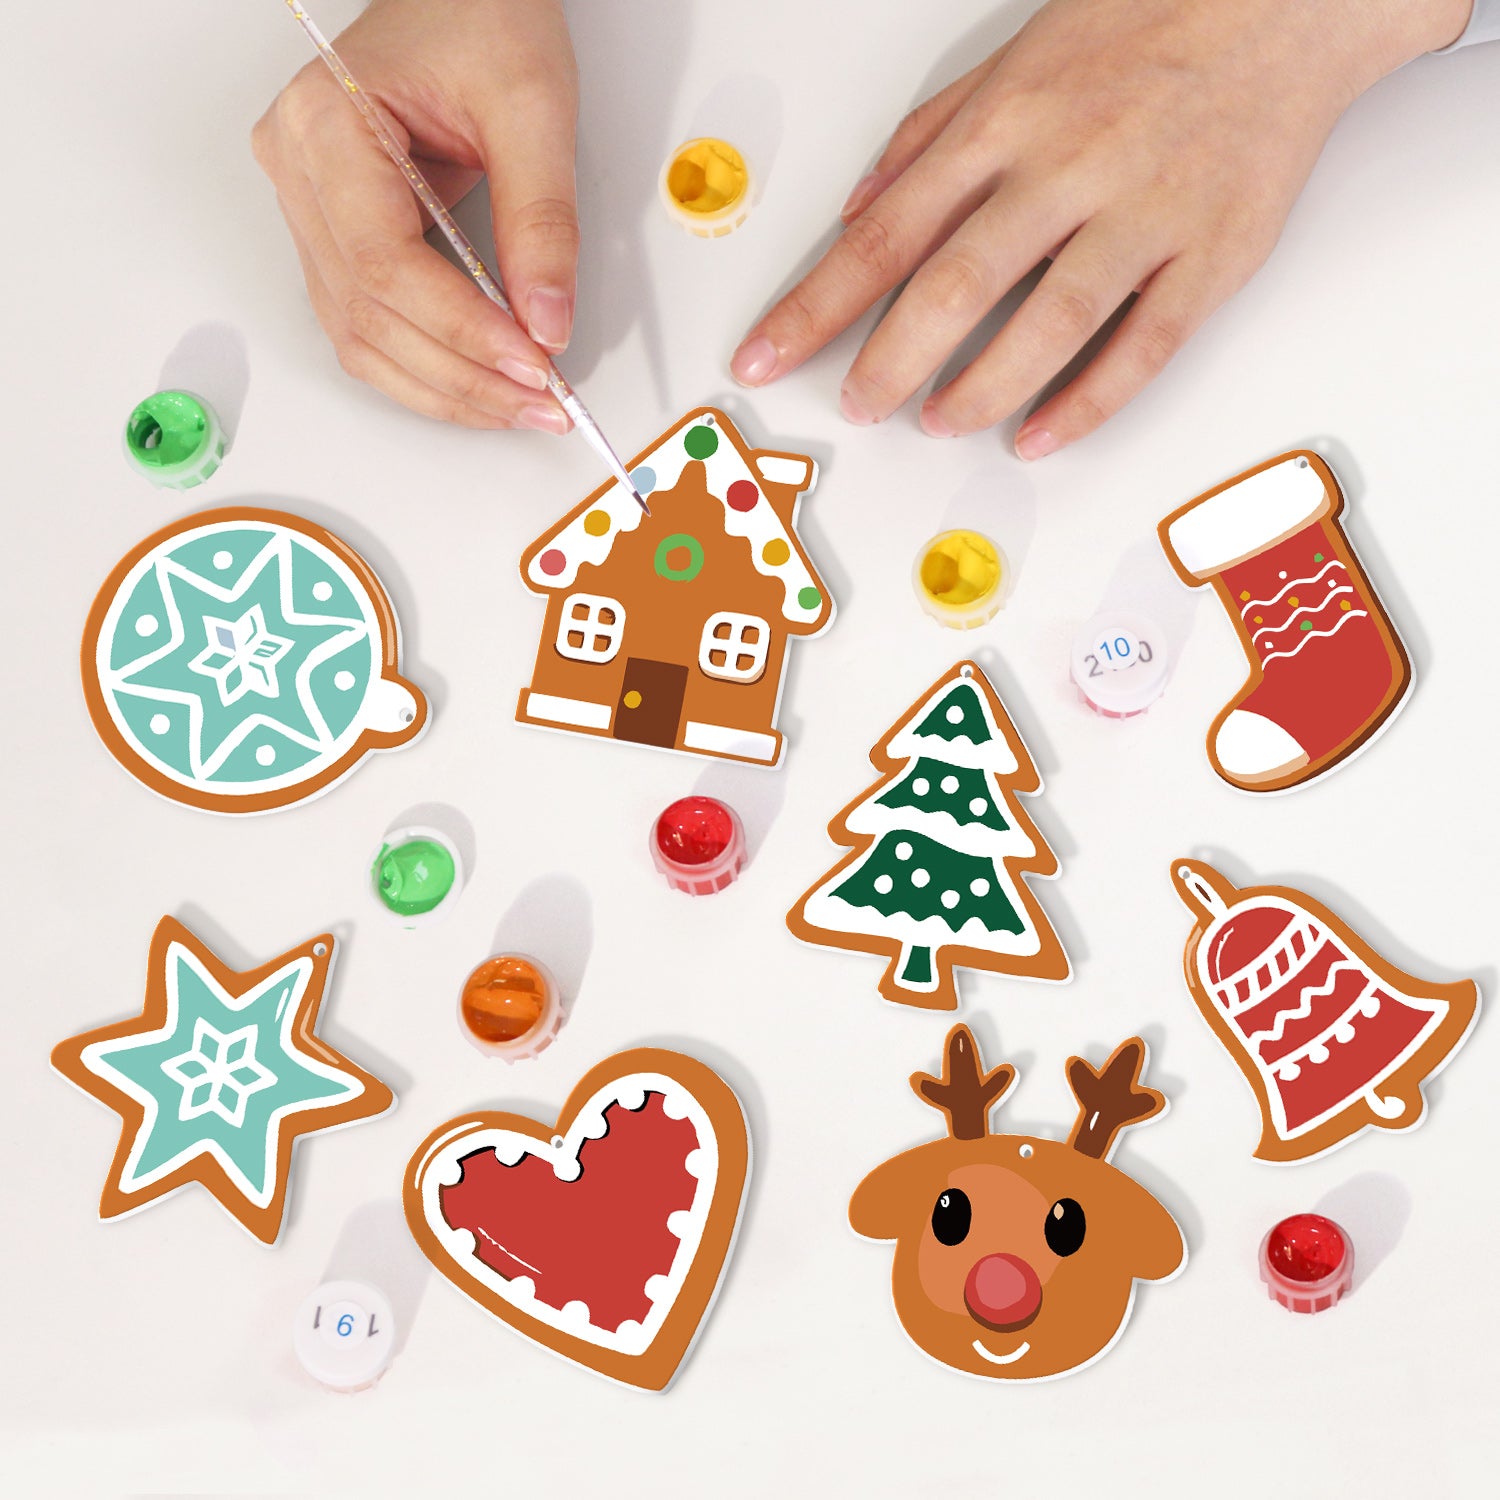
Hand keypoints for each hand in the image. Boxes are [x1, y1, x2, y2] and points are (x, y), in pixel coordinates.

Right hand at [253, 0, 577, 430]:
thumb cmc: (480, 16)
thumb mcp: (532, 107)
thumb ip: (541, 221)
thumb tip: (547, 322)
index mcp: (325, 123)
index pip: (386, 264)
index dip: (462, 330)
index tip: (532, 365)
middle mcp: (298, 170)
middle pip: (370, 314)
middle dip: (463, 375)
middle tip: (542, 403)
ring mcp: (308, 208)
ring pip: (362, 337)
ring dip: (445, 387)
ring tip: (520, 405)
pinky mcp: (336, 236)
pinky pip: (369, 325)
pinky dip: (429, 367)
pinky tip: (483, 384)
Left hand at [730, 0, 1470, 457]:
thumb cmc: (1141, 25)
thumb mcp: (1012, 59)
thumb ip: (928, 139)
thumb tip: (856, 212)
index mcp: (1005, 124)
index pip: (885, 235)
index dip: (815, 306)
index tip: (765, 357)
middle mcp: (1067, 169)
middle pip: (955, 285)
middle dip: (888, 359)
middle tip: (856, 406)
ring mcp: (1143, 215)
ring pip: (1049, 322)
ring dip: (982, 388)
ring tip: (939, 421)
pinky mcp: (1211, 255)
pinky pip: (1141, 346)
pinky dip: (1085, 401)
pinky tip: (1038, 435)